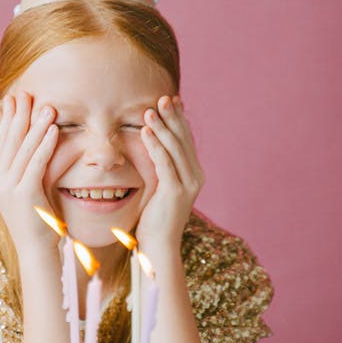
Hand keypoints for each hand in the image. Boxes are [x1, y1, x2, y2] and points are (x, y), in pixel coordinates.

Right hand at [0, 91, 60, 251]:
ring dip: (36, 125)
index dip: (6, 117)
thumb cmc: (37, 220)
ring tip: (47, 107)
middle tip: (29, 93)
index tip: (13, 98)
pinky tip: (54, 130)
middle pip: (9, 140)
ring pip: (23, 148)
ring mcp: (8, 186)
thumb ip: (27, 165)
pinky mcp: (24, 194)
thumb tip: (35, 144)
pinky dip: (45, 144)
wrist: (36, 249)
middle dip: (19, 115)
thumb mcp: (28, 187)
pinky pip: (35, 163)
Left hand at [137, 95, 203, 252]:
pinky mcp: (175, 191)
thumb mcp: (161, 187)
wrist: (159, 245)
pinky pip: (164, 162)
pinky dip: (155, 145)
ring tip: (150, 110)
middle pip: (183, 140)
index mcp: (193, 173)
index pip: (186, 140)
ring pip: (175, 148)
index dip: (179, 120)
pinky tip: (146, 131)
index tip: (172, 100)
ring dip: (162, 127)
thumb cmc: (155, 218)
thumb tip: (153, 147)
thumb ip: (162, 168)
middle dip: (173, 117)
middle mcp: (195, 176)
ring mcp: (188, 184)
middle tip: (163, 98)